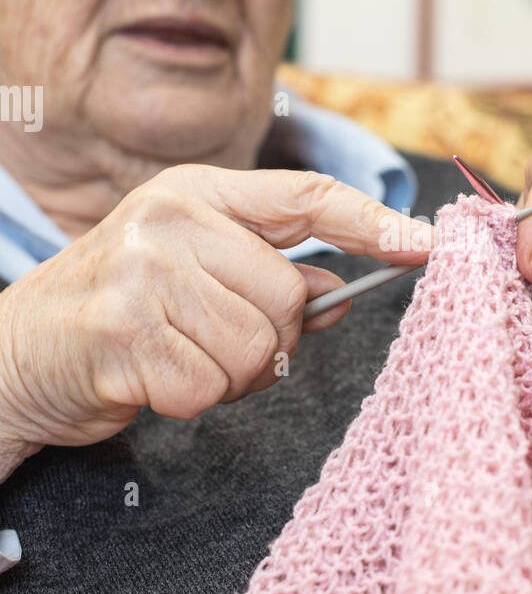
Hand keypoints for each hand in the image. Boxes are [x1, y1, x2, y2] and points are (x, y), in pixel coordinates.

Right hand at [0, 165, 432, 459]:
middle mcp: (171, 218)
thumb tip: (344, 289)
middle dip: (268, 340)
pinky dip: (190, 400)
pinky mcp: (123, 328)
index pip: (307, 197)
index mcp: (197, 193)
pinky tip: (152, 380)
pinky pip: (209, 386)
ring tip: (179, 360)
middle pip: (289, 296)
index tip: (428, 245)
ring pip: (256, 347)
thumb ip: (268, 276)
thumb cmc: (120, 316)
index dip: (375, 221)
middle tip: (212, 346)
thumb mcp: (193, 276)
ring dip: (228, 376)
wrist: (17, 356)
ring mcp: (143, 269)